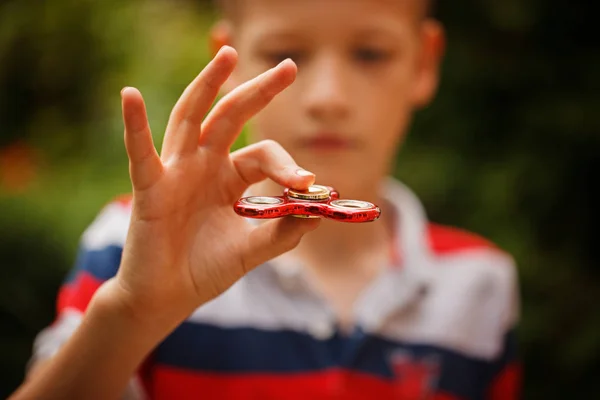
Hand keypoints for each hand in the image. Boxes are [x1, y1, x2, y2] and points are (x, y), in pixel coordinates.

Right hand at [110, 46, 318, 330]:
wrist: (168, 298)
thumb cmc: (206, 269)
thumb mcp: (254, 248)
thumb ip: (285, 231)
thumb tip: (320, 210)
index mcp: (229, 177)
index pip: (263, 154)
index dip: (288, 165)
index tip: (308, 184)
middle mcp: (204, 165)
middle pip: (231, 117)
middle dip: (259, 91)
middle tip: (288, 67)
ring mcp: (176, 172)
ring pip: (191, 119)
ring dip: (207, 85)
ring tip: (227, 54)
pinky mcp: (150, 189)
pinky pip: (141, 154)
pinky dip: (134, 126)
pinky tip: (131, 96)